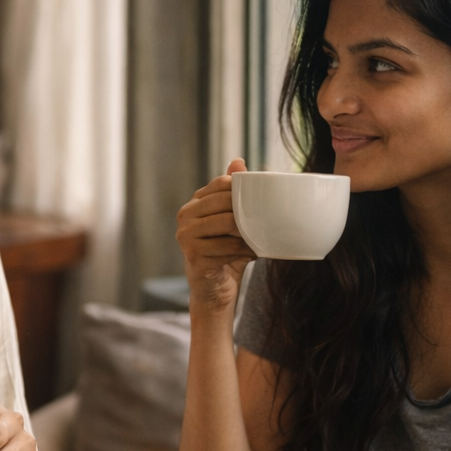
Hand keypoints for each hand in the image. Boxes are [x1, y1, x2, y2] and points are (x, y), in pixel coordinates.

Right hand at [176, 157, 255, 311]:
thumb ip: (233, 193)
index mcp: (194, 204)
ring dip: (248, 232)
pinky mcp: (193, 255)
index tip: (260, 200)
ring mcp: (185, 236)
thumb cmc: (225, 252)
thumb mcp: (231, 220)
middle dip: (247, 211)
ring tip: (260, 238)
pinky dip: (244, 250)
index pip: (221, 184)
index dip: (243, 190)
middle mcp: (185, 216)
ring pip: (227, 223)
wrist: (215, 289)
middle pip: (224, 202)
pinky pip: (227, 246)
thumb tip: (238, 161)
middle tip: (266, 220)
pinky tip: (252, 253)